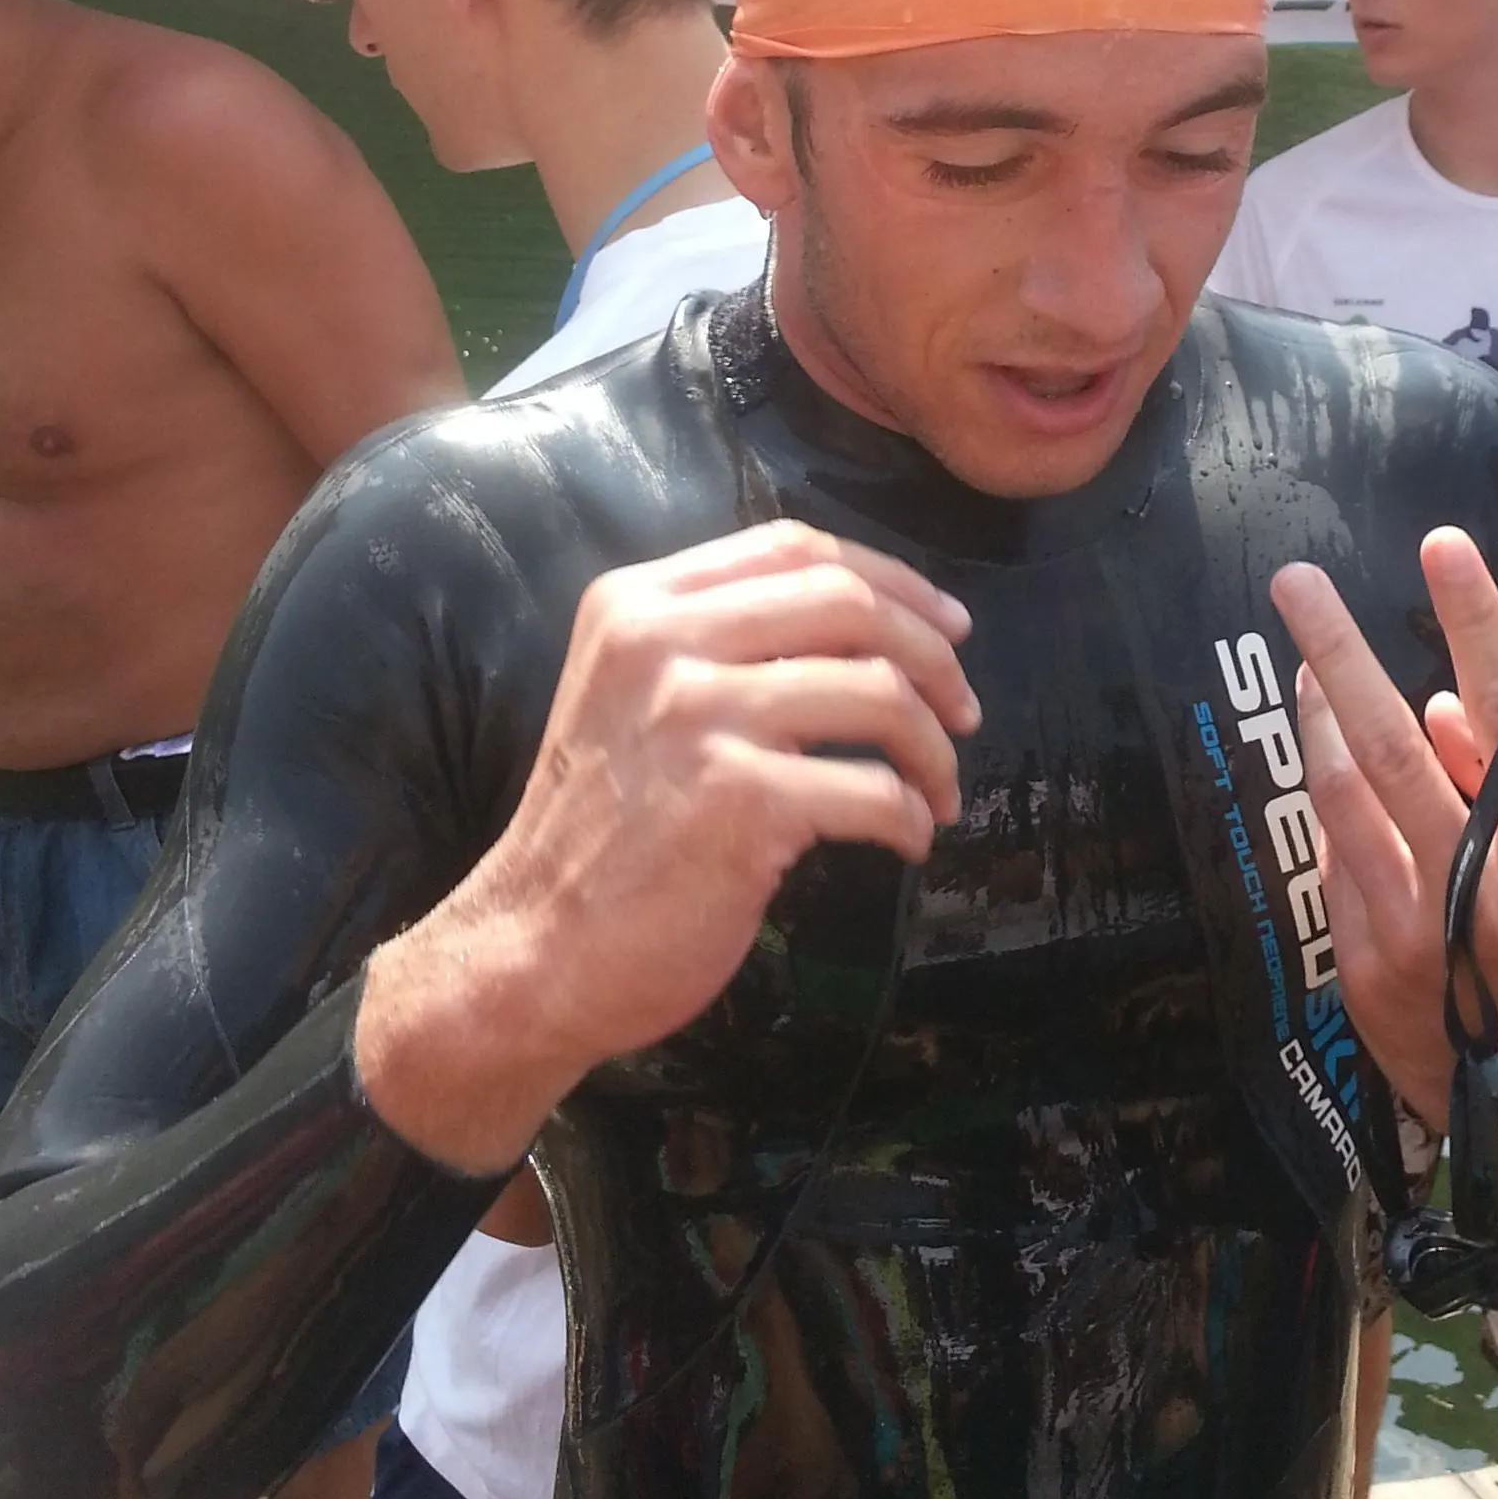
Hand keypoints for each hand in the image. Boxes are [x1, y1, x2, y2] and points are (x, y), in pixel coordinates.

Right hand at [357, 521, 979, 1170]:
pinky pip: (871, 789)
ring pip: (877, 692)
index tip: (947, 625)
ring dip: (933, 746)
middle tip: (964, 709)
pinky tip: (907, 841)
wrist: (533, 952)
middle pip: (848, 603)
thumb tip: (866, 624)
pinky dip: (909, 817)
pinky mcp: (739, 802)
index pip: (793, 547)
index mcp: (636, 604)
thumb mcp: (629, 696)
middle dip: (932, 655)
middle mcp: (662, 643)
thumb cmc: (599, 834)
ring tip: (940, 791)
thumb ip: (714, 642)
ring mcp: (699, 718)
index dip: (892, 579)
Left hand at [1269, 529, 1497, 1246]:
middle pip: (1387, 745)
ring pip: (1342, 794)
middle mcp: (1474, 892)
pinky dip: (1335, 805)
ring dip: (1318, 717)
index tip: (1442, 543)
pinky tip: (1334, 769)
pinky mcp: (1363, 969)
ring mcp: (1408, 934)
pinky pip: (1335, 858)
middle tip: (1294, 579)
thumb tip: (1437, 704)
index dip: (1474, 623)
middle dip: (1336, 649)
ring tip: (1308, 658)